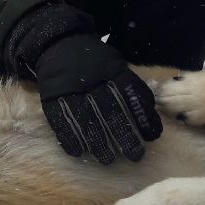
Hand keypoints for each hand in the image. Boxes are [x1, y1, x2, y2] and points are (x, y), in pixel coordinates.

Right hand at [4, 5, 160, 162]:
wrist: (59, 44)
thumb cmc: (94, 61)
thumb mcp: (117, 66)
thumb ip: (132, 87)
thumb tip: (151, 114)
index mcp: (112, 71)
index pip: (132, 95)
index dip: (143, 116)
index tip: (152, 135)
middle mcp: (93, 81)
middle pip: (111, 112)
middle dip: (124, 135)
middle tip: (135, 155)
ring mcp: (71, 90)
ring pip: (87, 120)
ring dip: (98, 142)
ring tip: (107, 159)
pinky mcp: (53, 99)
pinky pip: (60, 121)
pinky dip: (69, 138)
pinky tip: (78, 152)